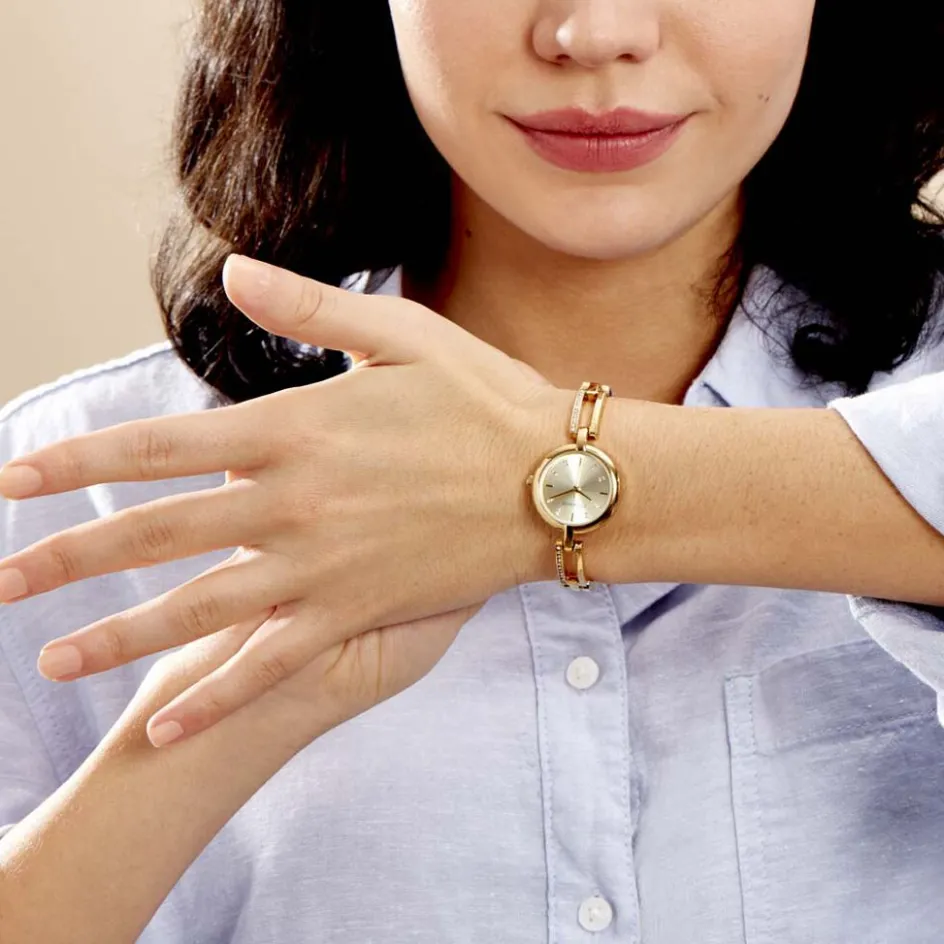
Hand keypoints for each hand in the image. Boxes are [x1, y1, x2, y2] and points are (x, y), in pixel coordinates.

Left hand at [0, 253, 565, 745]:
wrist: (554, 479)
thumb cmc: (483, 400)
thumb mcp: (401, 335)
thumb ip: (310, 309)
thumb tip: (234, 272)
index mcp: (296, 431)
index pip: (158, 448)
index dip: (77, 463)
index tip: (10, 479)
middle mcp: (292, 504)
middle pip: (156, 536)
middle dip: (65, 558)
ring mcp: (321, 569)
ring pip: (197, 611)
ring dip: (116, 636)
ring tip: (46, 661)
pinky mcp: (355, 615)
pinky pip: (271, 664)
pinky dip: (216, 697)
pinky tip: (164, 724)